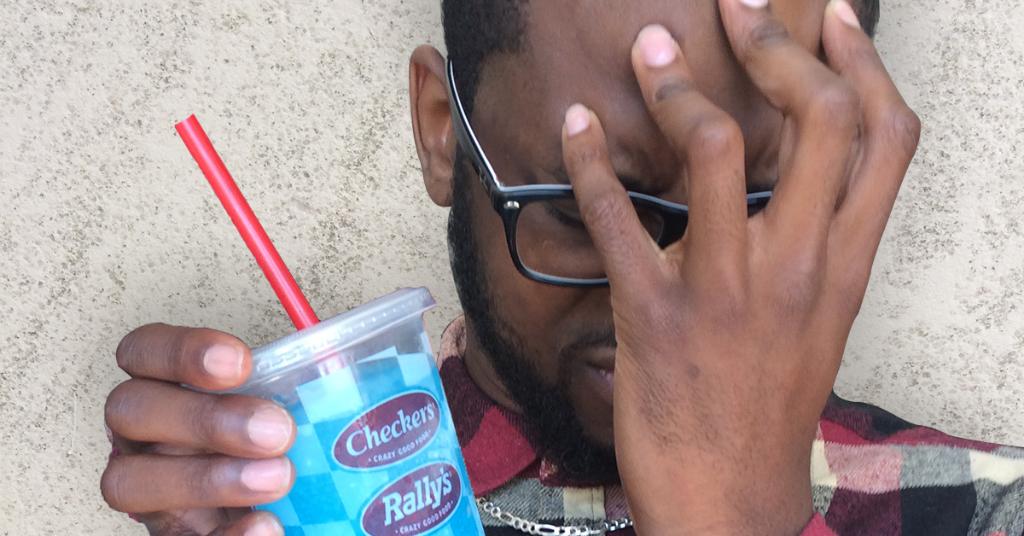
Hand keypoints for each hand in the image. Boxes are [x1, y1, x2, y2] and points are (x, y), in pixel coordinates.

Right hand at [102, 324, 295, 534]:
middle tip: (277, 431)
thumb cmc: (268, 443)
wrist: (272, 510)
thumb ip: (292, 385)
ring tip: (278, 478)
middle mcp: (140, 435)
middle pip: (131, 410)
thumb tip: (345, 366)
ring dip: (207, 479)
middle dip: (206, 418)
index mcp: (163, 387)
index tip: (241, 362)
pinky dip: (226, 535)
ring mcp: (144, 490)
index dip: (182, 352)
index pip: (143, 351)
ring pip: (130, 480)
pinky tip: (265, 526)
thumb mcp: (277, 405)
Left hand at [559, 1, 919, 533]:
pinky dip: (587, 160)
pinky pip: (616, 216)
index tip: (831, 18)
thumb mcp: (818, 316)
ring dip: (676, 81)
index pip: (884, 140)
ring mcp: (725, 287)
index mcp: (843, 265)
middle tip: (734, 7)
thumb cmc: (767, 400)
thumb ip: (812, 239)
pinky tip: (574, 127)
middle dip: (776, 44)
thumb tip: (783, 166)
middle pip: (817, 120)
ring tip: (651, 49)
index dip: (862, 64)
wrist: (728, 493)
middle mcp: (796, 266)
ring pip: (714, 147)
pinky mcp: (653, 311)